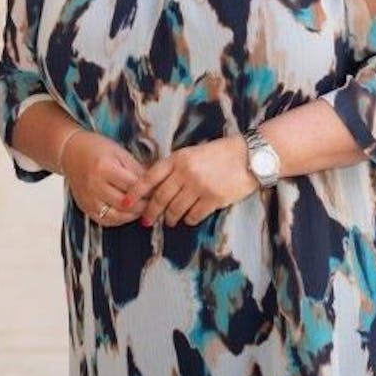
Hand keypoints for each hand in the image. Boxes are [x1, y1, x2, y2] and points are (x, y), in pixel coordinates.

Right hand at [60, 132, 147, 227]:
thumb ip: (136, 170)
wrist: (70, 152)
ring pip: (116, 216)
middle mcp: (94, 185)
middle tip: (153, 202)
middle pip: (125, 203)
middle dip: (143, 205)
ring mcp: (88, 198)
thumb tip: (153, 185)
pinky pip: (105, 220)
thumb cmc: (96, 149)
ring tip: (142, 208)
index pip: (133, 186)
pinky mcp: (85, 207)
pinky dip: (119, 219)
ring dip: (133, 215)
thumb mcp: (119, 153)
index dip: (148, 190)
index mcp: (104, 168)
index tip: (158, 190)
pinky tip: (127, 212)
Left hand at [125, 137, 257, 227]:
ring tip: (169, 221)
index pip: (150, 177)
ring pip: (176, 209)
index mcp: (178, 158)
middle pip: (160, 197)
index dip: (136, 192)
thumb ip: (175, 167)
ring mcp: (199, 186)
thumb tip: (155, 188)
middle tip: (146, 220)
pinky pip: (194, 216)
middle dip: (151, 212)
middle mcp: (185, 172)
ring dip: (170, 218)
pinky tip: (189, 218)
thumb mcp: (192, 153)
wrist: (250, 156)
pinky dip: (189, 220)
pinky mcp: (213, 199)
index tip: (125, 202)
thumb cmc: (220, 154)